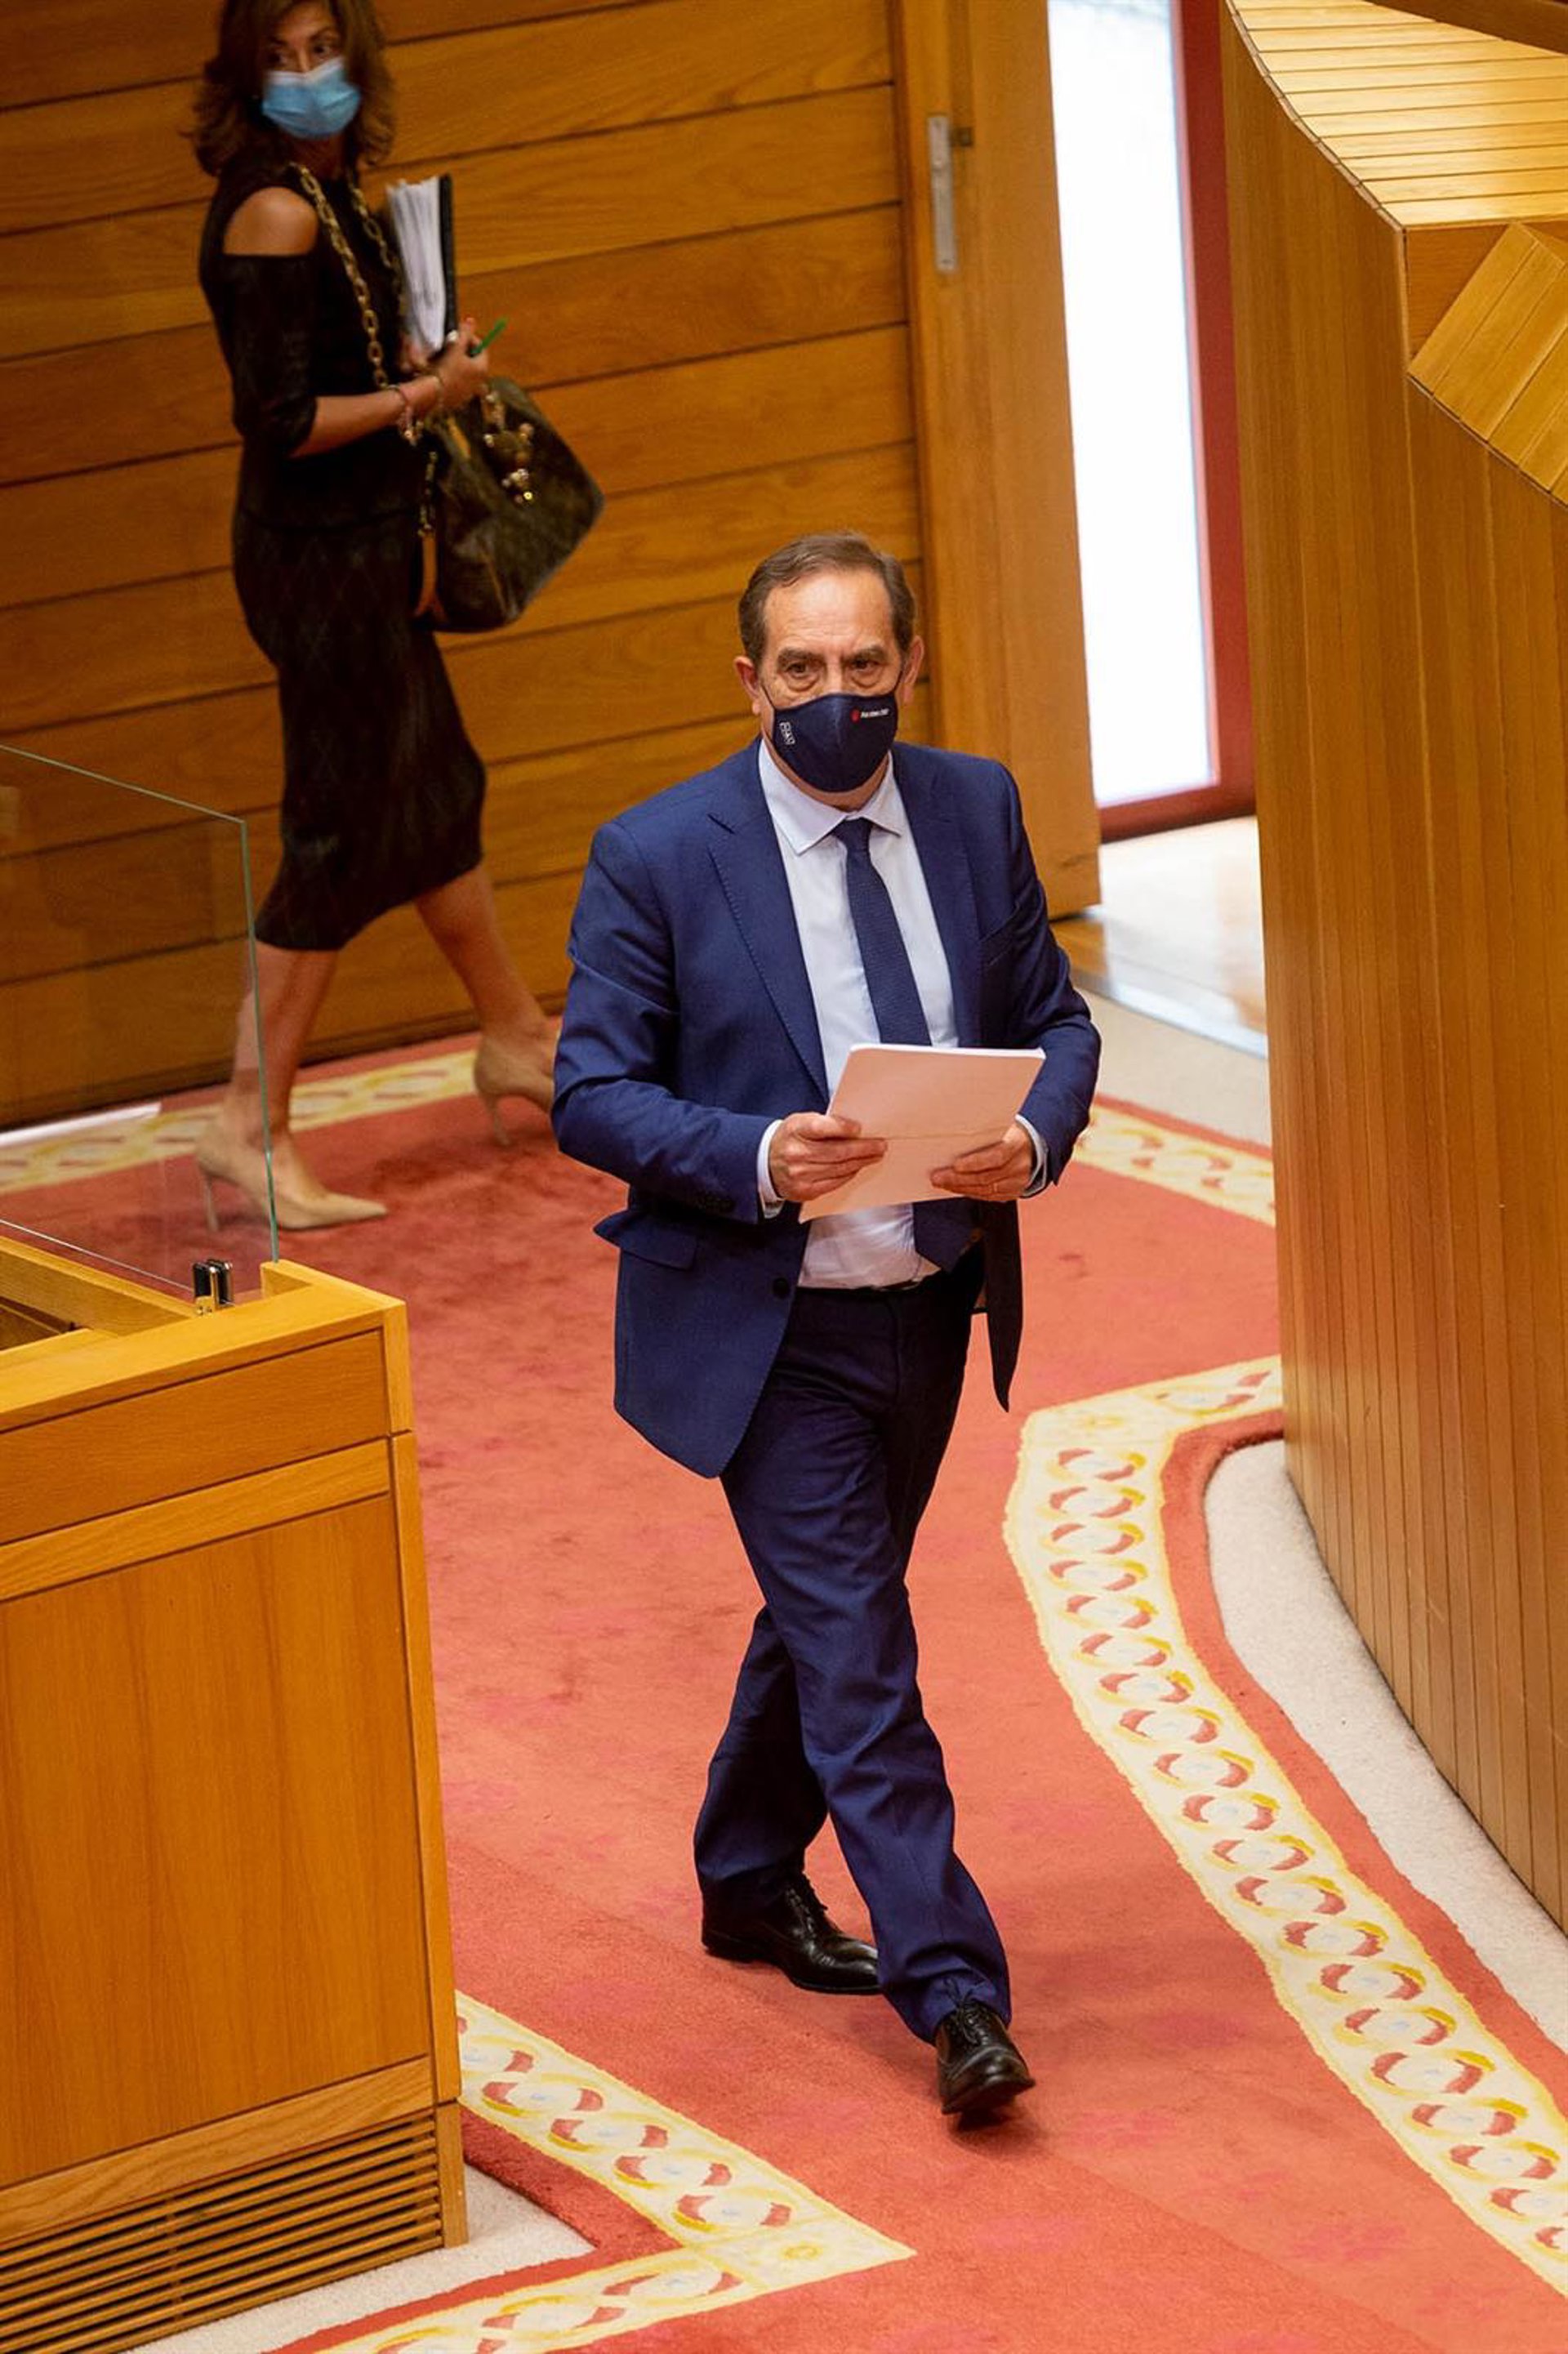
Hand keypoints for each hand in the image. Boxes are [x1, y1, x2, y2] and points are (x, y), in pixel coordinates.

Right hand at [432, 315, 490, 408]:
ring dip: (459, 363)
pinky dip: (455, 376)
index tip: (459, 335)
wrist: (434, 396)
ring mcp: (471, 392)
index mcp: (482, 368)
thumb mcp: (455, 348)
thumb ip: (464, 334)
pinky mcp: (461, 399)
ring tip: (446, 358)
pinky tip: (444, 373)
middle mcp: (480, 381)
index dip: (470, 338)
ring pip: (467, 372)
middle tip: (452, 346)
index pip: (481, 347)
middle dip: (464, 351)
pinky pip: (460, 383)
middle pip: (474, 360)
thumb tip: (471, 321)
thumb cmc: (446, 370)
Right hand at [768, 1111, 885, 1203]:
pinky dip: (848, 1174)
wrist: (764, 1162)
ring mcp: (800, 1175)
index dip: (843, 1128)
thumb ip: (825, 1123)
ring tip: (874, 1156)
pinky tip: (856, 1167)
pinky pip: (834, 1183)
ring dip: (860, 1162)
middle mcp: (796, 1153)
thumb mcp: (801, 1121)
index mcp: (795, 1130)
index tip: (859, 1128)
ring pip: (839, 1169)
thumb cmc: (789, 1138)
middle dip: (863, 1149)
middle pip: (837, 1152)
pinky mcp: (804, 1191)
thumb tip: (855, 1129)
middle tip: (880, 1145)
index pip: (822, 1127)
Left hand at [931, 1121, 1034, 1202]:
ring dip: (961, 1188)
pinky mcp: (1013, 1193)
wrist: (1032, 1146)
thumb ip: (984, 1133)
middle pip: (987, 1177)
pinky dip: (970, 1193)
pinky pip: (989, 1197)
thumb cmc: (1010, 1133)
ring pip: (986, 1190)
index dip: (975, 1163)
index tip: (955, 1165)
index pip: (997, 1156)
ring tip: (942, 1183)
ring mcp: (1018, 1182)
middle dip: (958, 1179)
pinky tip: (957, 1188)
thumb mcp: (1002, 1127)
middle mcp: (1020, 1166)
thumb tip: (953, 1134)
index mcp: (1017, 1144)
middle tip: (938, 1177)